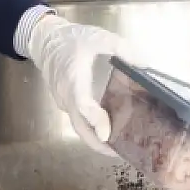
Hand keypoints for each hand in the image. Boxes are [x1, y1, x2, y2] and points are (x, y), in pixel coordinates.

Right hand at [23, 14, 126, 154]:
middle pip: (79, 126)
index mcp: (73, 79)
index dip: (95, 120)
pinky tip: (108, 128)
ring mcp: (63, 101)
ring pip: (78, 126)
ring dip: (95, 139)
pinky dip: (91, 128)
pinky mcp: (64, 102)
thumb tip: (146, 64)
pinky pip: (77, 120)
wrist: (44, 39)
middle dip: (98, 143)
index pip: (82, 104)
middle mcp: (66, 95)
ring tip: (118, 146)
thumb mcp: (99, 37)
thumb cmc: (71, 38)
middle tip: (120, 153)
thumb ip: (122, 48)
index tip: (108, 134)